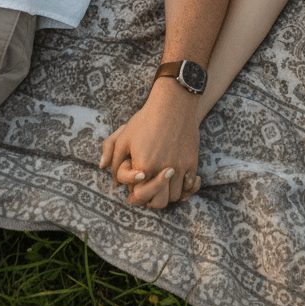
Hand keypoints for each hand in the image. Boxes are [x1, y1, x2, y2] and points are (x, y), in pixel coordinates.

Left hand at [99, 81, 200, 209]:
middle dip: (153, 200)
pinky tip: (177, 178)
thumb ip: (113, 160)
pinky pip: (189, 186)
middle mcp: (162, 170)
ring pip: (176, 196)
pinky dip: (185, 187)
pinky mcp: (192, 161)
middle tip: (150, 191)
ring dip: (168, 194)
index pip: (139, 197)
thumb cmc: (145, 119)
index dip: (136, 196)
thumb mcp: (124, 137)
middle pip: (159, 202)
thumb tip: (113, 183)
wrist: (173, 103)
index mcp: (143, 166)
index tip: (136, 189)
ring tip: (163, 185)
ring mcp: (179, 167)